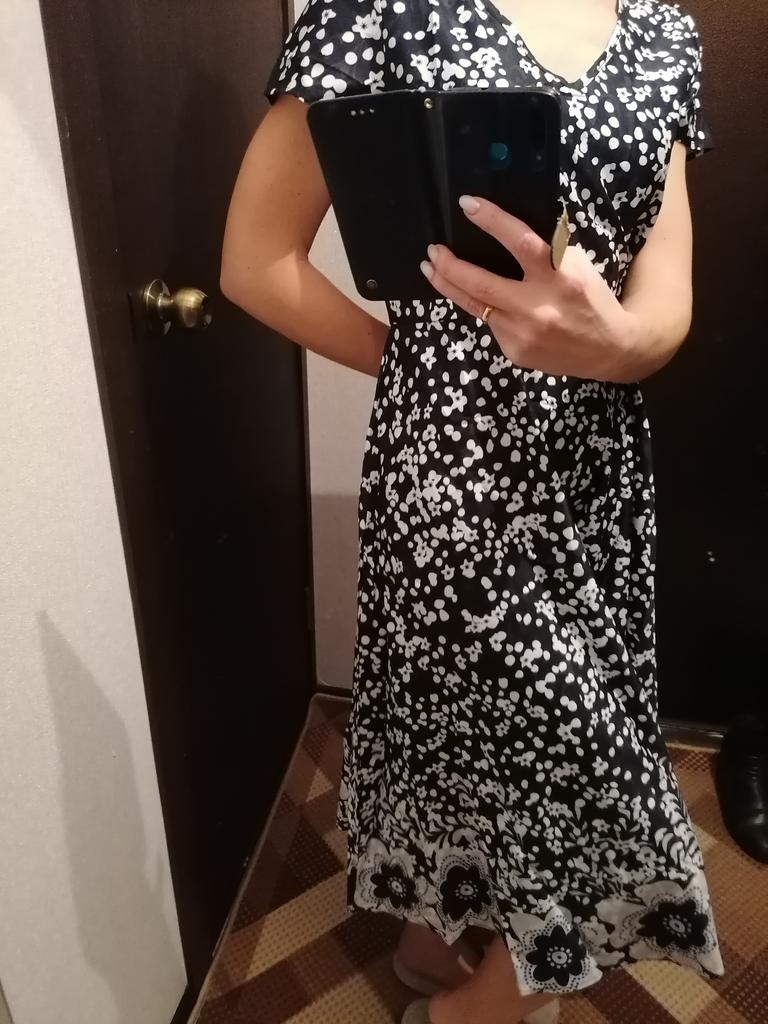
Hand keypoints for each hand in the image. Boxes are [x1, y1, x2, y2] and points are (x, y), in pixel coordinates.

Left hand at [420, 195, 639, 382]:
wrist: (609, 350)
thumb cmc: (590, 299)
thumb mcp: (577, 265)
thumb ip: (546, 251)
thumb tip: (505, 231)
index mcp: (560, 276)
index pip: (522, 242)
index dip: (493, 221)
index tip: (467, 205)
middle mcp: (539, 306)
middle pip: (481, 283)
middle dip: (450, 264)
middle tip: (433, 250)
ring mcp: (524, 333)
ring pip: (475, 306)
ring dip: (449, 285)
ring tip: (431, 269)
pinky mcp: (515, 352)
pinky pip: (489, 324)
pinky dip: (481, 309)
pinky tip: (476, 300)